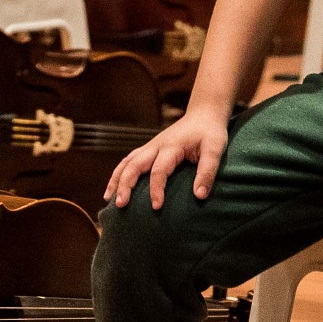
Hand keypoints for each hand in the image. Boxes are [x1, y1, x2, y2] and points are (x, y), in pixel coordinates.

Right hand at [107, 107, 231, 209]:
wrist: (203, 114)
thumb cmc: (210, 133)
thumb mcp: (214, 150)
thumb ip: (207, 172)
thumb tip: (199, 196)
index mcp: (170, 147)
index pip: (158, 170)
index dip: (156, 189)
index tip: (156, 207)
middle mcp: (155, 146)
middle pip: (134, 165)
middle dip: (125, 185)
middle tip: (120, 204)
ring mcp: (149, 146)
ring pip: (126, 162)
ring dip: (116, 179)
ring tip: (108, 198)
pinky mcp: (148, 149)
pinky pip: (129, 161)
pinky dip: (119, 173)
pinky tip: (114, 186)